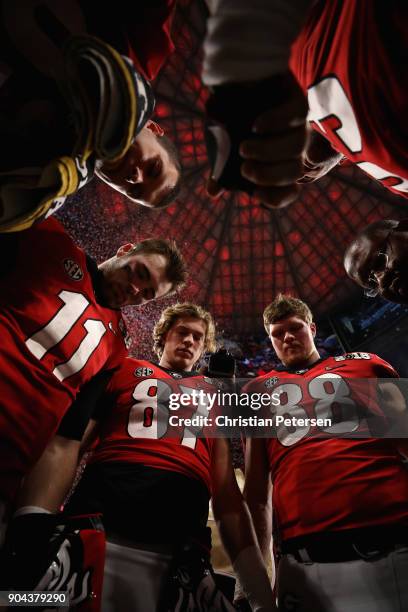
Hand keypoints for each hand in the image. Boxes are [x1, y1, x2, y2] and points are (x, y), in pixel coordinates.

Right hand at [205, 71, 307, 207]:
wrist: (236, 79)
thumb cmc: (229, 119)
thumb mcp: (222, 147)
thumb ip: (220, 168)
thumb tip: (213, 191)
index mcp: (278, 166)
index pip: (289, 191)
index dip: (277, 197)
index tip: (256, 194)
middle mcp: (292, 150)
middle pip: (294, 171)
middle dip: (269, 175)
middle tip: (245, 169)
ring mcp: (298, 126)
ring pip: (296, 146)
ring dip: (269, 152)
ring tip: (243, 148)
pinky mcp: (297, 101)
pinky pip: (296, 116)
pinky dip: (276, 123)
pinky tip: (256, 125)